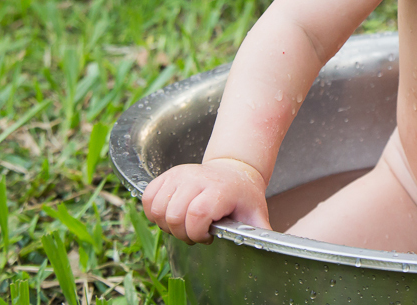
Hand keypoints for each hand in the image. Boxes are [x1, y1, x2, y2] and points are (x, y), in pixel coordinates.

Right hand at [142, 158, 269, 243]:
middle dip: (182, 232)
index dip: (197, 232)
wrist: (233, 170)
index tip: (208, 235)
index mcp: (218, 189)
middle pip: (173, 215)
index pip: (196, 213)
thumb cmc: (243, 195)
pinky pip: (147, 197)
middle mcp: (196, 178)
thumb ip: (259, 230)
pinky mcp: (167, 175)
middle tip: (196, 231)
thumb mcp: (255, 211)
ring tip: (185, 223)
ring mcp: (179, 175)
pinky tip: (171, 213)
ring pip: (157, 208)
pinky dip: (153, 211)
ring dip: (166, 224)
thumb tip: (269, 246)